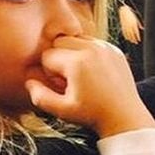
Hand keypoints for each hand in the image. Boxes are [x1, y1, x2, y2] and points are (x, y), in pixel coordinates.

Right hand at [25, 36, 154, 136]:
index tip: (61, 86)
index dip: (49, 73)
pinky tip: (93, 72)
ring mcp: (105, 48)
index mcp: (77, 62)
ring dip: (72, 53)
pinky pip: (92, 42)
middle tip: (69, 79)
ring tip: (80, 75)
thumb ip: (40, 97)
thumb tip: (29, 82)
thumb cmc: (93, 115)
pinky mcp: (114, 50)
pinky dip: (88, 52)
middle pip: (60, 42)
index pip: (47, 56)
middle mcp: (92, 49)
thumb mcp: (62, 110)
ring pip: (75, 39)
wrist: (124, 116)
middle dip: (59, 58)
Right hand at [119, 5, 142, 43]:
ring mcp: (125, 26)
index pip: (136, 32)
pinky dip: (125, 36)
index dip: (137, 37)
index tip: (139, 40)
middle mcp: (129, 26)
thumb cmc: (131, 14)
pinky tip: (127, 39)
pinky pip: (124, 32)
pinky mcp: (122, 26)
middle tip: (136, 42)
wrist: (124, 11)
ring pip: (128, 34)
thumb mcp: (136, 18)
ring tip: (132, 42)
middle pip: (132, 35)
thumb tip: (142, 28)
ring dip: (130, 39)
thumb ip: (139, 24)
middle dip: (134, 39)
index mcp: (134, 24)